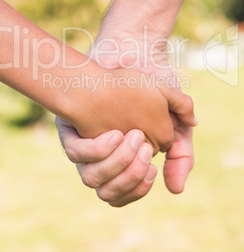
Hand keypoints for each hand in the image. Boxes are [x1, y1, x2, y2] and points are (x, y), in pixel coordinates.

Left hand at [56, 27, 195, 205]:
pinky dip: (98, 150)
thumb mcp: (174, 124)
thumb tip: (174, 190)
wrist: (133, 56)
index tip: (152, 167)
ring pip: (90, 178)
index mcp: (123, 160)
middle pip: (107, 192)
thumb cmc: (153, 90)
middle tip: (145, 152)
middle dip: (129, 178)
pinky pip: (76, 153)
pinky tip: (115, 133)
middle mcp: (100, 157)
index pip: (123, 195)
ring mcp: (85, 143)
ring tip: (134, 138)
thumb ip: (181, 154)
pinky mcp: (70, 127)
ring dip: (116, 164)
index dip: (138, 188)